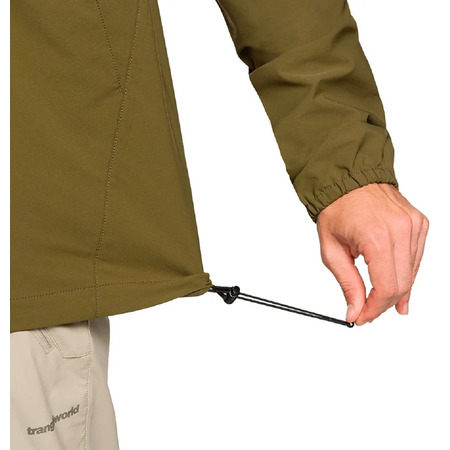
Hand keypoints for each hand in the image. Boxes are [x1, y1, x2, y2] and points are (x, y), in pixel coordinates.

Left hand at [316, 183, 428, 325]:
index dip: (374, 308)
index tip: (361, 317)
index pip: (386, 287)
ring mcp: (414, 226)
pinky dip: (405, 273)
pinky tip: (395, 282)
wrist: (349, 180)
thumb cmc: (337, 210)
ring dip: (396, 291)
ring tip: (380, 301)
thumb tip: (355, 311)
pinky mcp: (420, 223)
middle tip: (368, 312)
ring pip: (412, 273)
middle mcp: (400, 230)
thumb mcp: (331, 251)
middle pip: (402, 284)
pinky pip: (416, 258)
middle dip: (383, 304)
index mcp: (376, 237)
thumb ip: (347, 283)